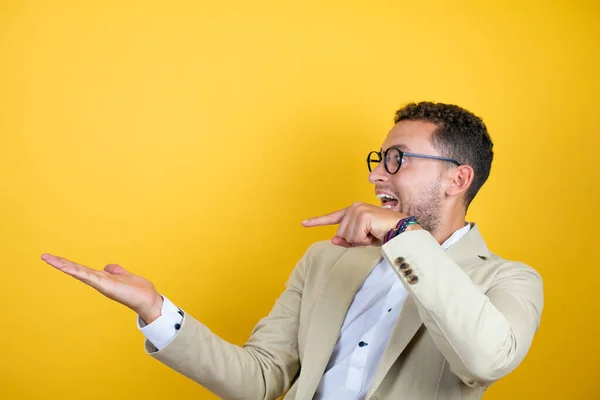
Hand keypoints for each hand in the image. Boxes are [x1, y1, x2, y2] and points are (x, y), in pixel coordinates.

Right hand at [41, 254, 162, 323]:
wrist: (148, 301)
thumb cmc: (138, 290)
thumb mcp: (125, 276)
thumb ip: (116, 271)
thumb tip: (107, 266)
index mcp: (103, 278)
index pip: (82, 269)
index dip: (69, 264)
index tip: (55, 258)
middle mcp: (99, 281)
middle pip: (76, 270)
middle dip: (60, 263)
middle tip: (44, 256)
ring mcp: (101, 284)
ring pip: (79, 272)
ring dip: (64, 265)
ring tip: (49, 258)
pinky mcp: (106, 286)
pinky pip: (89, 277)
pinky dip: (78, 272)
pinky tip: (67, 267)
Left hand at [302, 202, 421, 247]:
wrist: (401, 231)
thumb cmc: (384, 233)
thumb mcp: (362, 239)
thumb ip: (347, 239)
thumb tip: (333, 240)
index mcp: (353, 211)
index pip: (332, 218)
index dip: (317, 221)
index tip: (304, 223)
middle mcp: (354, 208)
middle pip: (341, 234)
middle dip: (355, 240)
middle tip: (371, 235)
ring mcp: (357, 210)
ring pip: (347, 237)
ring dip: (361, 240)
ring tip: (374, 234)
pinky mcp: (362, 216)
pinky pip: (355, 238)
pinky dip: (365, 241)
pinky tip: (375, 233)